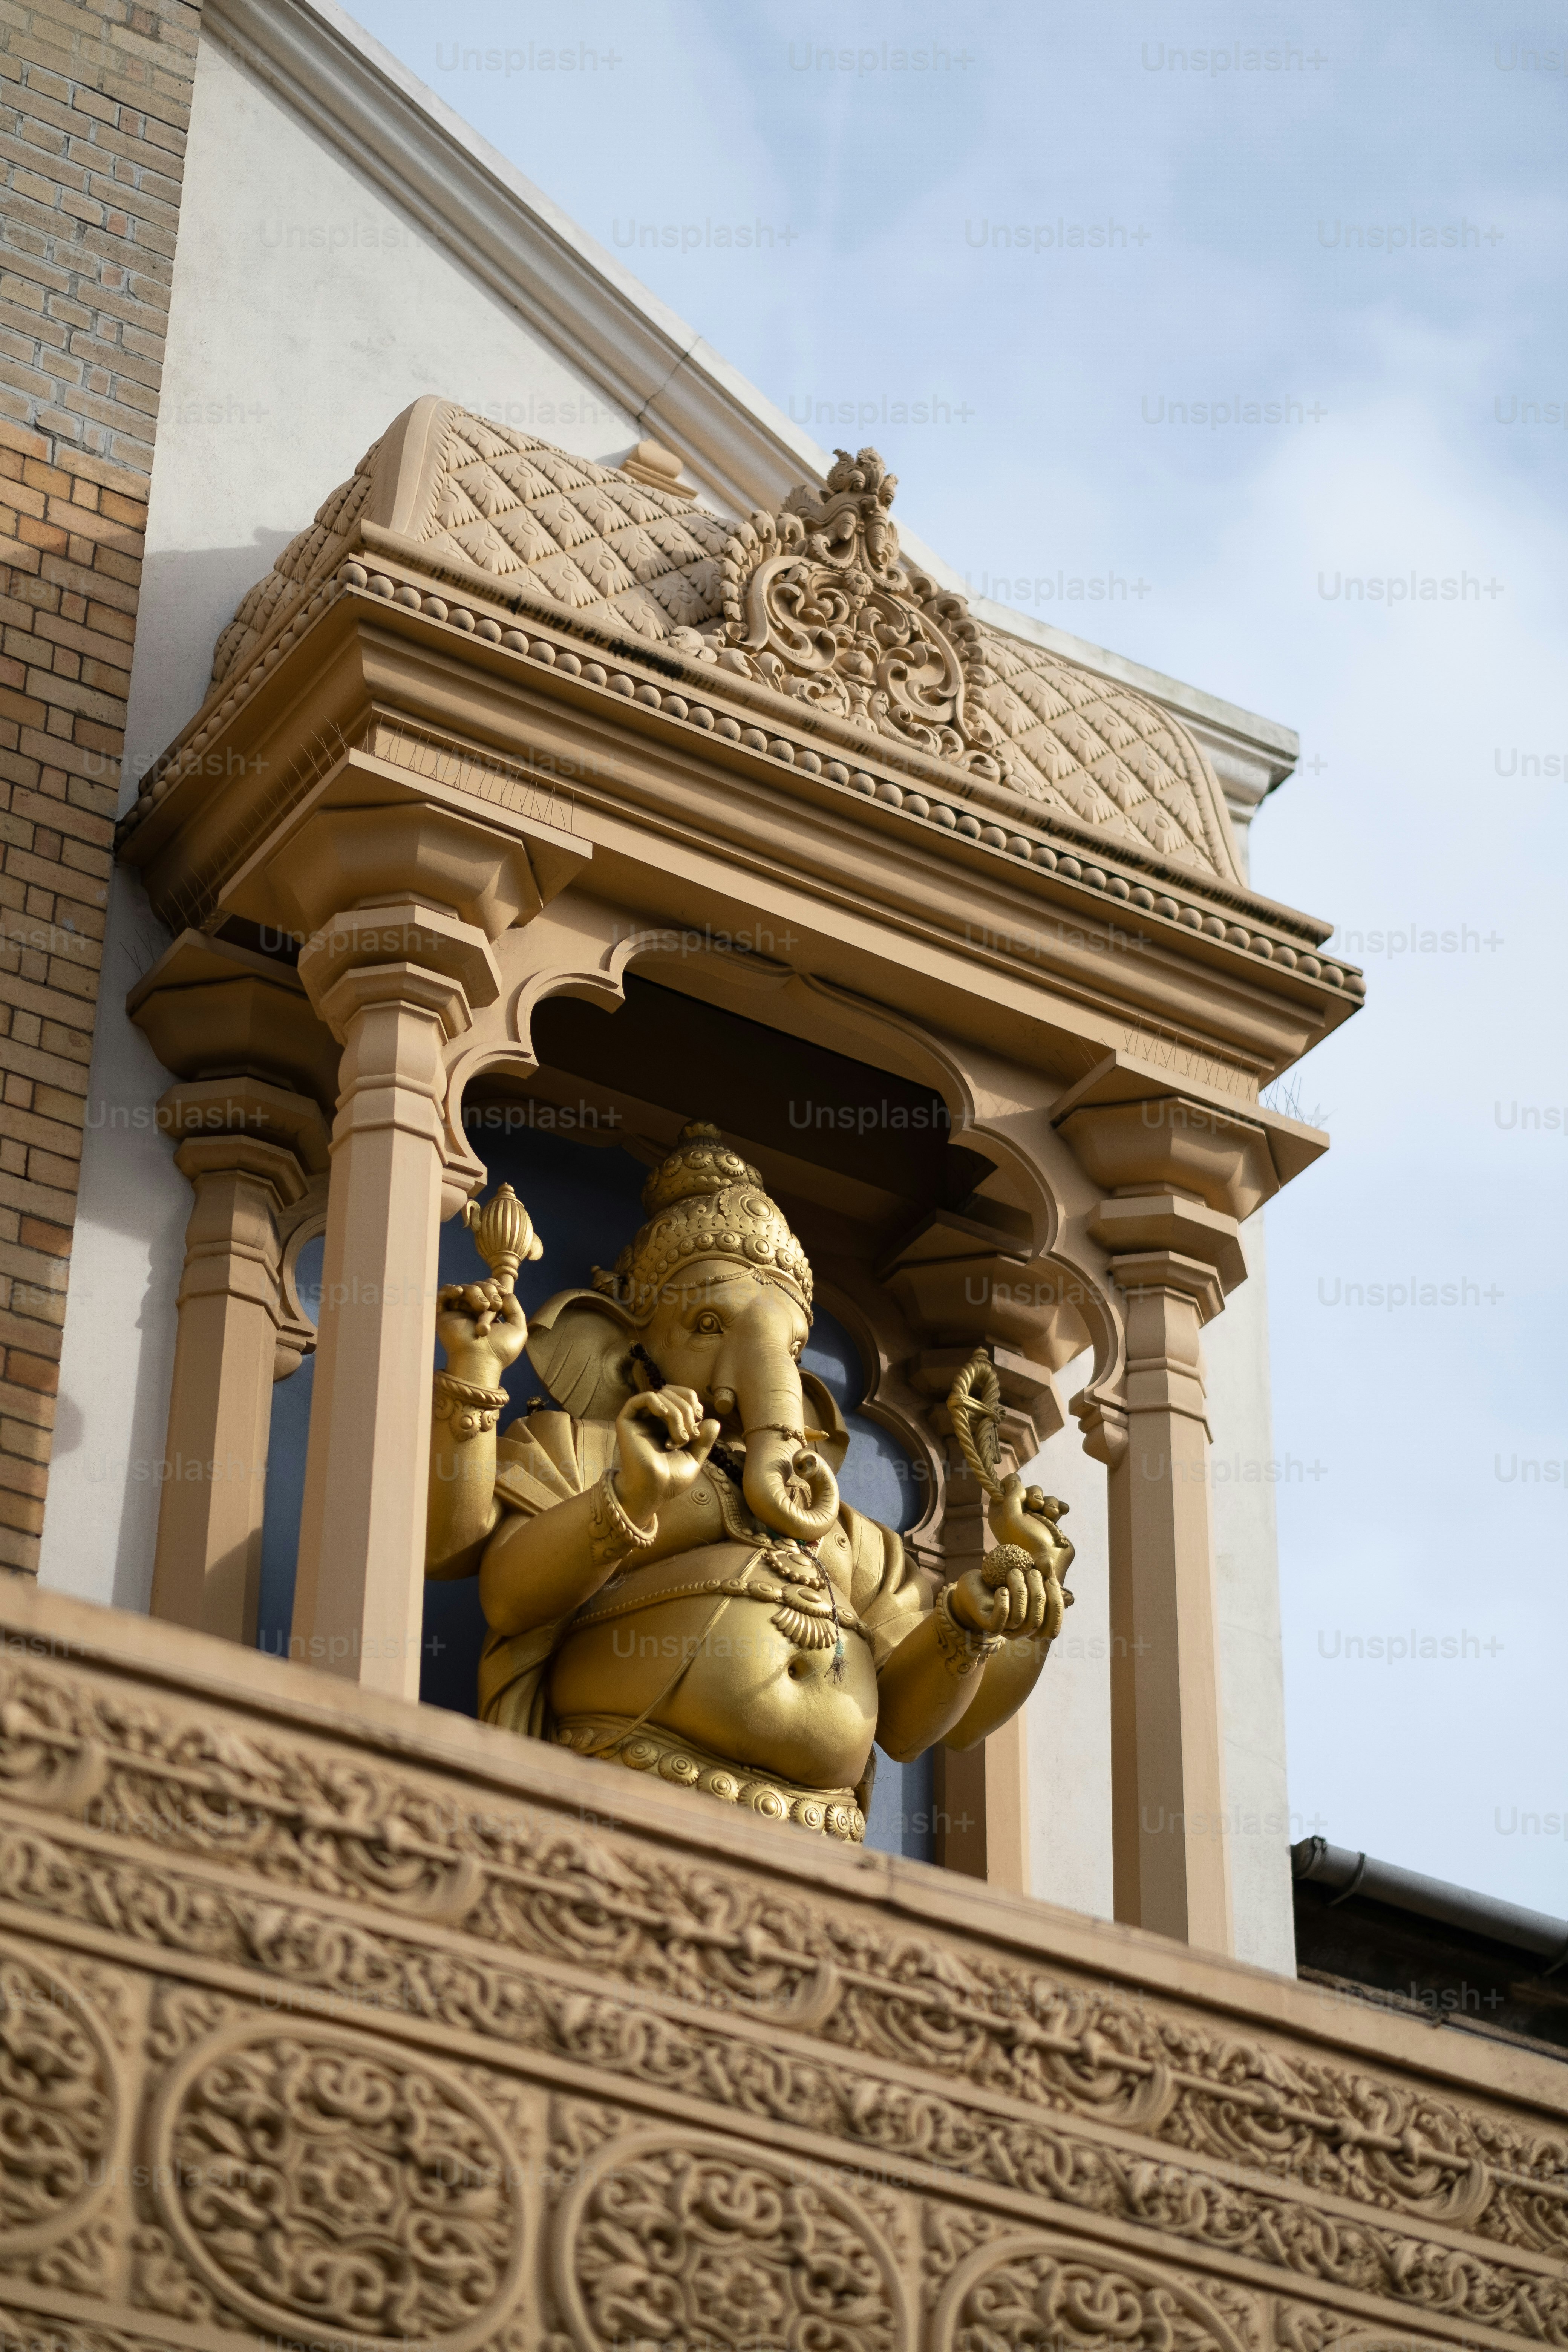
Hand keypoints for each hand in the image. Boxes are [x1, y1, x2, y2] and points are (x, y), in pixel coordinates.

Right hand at [436, 1280, 526, 1386]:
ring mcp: (458, 1313)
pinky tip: (459, 1292)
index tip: (503, 1294)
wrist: (480, 1361)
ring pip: (465, 1289)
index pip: (490, 1289)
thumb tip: (505, 1293)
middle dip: (489, 1290)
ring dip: (476, 1293)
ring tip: (483, 1307)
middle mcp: (472, 1313)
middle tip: (494, 1305)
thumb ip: (514, 1308)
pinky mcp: (444, 1315)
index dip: (496, 1287)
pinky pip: (444, 1294)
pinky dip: (451, 1289)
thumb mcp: (517, 1328)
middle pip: (479, 1286)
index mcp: (489, 1315)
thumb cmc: (500, 1350)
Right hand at [614, 1386, 718, 1525]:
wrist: (652, 1491)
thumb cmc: (670, 1479)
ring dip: (677, 1414)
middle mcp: (654, 1419)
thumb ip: (704, 1439)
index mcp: (669, 1424)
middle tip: (689, 1436)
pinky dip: (655, 1401)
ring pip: (662, 1395)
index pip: (683, 1397)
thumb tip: (713, 1420)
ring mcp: (641, 1419)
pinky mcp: (627, 1422)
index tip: (698, 1426)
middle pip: (674, 1394)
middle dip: (688, 1411)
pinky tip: (663, 1415)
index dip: (694, 1405)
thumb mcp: (694, 1457)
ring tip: (679, 1439)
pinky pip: (640, 1399)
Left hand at [949, 1562, 1052, 1640]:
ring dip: (1019, 1591)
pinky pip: (998, 1620)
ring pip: (1019, 1617)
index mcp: (1035, 1626)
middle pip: (1037, 1621)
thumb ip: (1041, 1570)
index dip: (1056, 1605)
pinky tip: (1001, 1589)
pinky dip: (1003, 1602)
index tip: (1051, 1581)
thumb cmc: (1007, 1580)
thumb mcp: (1028, 1574)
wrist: (977, 1584)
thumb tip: (1047, 1562)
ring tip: (1013, 1573)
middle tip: (1031, 1571)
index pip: (1052, 1630)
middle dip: (1038, 1592)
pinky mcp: (988, 1623)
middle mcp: (1021, 1632)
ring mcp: (1004, 1629)